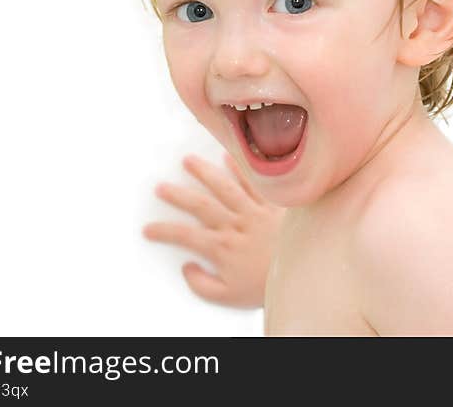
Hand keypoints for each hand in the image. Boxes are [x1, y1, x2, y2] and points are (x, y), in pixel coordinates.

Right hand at [143, 152, 284, 308]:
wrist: (305, 274)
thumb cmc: (266, 286)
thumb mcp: (229, 296)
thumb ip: (202, 284)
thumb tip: (187, 268)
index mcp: (222, 248)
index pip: (185, 237)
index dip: (164, 231)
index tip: (148, 229)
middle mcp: (235, 226)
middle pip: (201, 206)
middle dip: (178, 195)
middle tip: (160, 187)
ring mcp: (255, 213)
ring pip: (226, 188)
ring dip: (205, 173)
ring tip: (188, 160)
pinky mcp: (274, 206)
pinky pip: (255, 183)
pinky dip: (242, 170)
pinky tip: (229, 157)